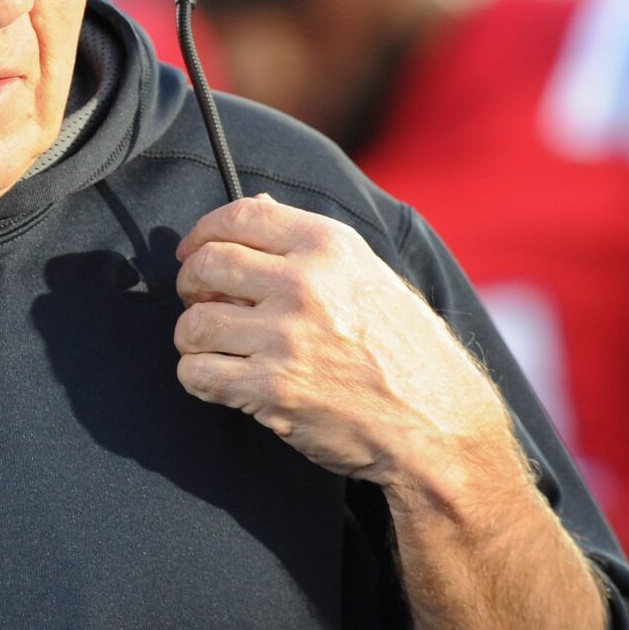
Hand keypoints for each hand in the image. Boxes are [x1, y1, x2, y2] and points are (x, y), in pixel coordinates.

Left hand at [173, 194, 510, 491]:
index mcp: (330, 246)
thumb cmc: (405, 349)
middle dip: (190, 285)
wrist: (438, 424)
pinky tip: (219, 381)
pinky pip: (198, 374)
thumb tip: (254, 205)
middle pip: (207, 266)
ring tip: (213, 348)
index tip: (192, 252)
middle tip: (200, 303)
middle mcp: (305, 284)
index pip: (238, 216)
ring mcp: (286, 337)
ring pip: (194, 324)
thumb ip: (309, 244)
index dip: (202, 233)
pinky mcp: (272, 389)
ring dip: (192, 338)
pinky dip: (197, 378)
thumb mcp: (369, 276)